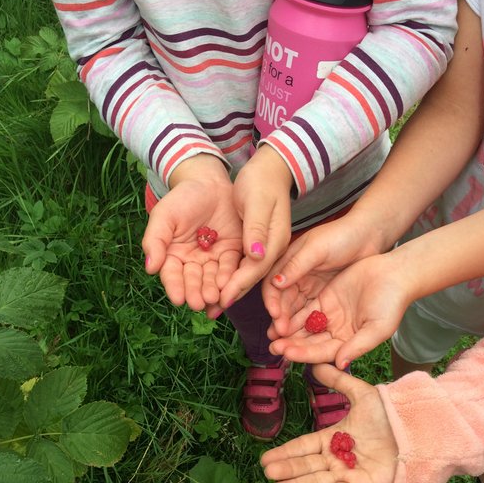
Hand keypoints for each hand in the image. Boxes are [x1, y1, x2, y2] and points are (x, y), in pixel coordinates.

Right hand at [142, 155, 241, 311]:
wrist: (209, 183)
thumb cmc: (182, 199)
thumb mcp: (164, 216)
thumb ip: (155, 241)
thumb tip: (150, 268)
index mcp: (172, 255)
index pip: (172, 274)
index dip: (175, 287)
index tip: (177, 299)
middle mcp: (192, 262)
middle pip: (193, 281)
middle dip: (196, 293)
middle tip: (199, 303)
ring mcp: (213, 259)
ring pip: (212, 279)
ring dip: (213, 290)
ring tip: (213, 298)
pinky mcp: (232, 253)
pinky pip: (231, 267)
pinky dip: (230, 278)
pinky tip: (228, 286)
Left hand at [218, 145, 292, 306]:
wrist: (268, 170)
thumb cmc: (261, 182)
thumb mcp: (257, 201)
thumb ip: (256, 228)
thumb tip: (255, 254)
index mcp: (274, 240)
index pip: (256, 268)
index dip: (239, 284)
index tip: (223, 298)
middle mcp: (271, 249)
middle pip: (251, 277)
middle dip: (231, 294)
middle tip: (211, 311)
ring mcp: (263, 249)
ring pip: (244, 275)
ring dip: (228, 291)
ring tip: (209, 307)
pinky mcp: (255, 246)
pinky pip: (240, 267)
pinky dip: (227, 278)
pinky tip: (214, 288)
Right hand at [261, 364, 397, 482]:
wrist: (414, 430)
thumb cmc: (388, 414)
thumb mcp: (361, 394)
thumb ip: (339, 381)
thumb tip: (317, 364)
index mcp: (334, 439)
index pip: (304, 448)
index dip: (286, 454)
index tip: (266, 461)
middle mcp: (338, 459)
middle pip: (307, 468)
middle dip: (287, 473)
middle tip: (268, 476)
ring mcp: (349, 475)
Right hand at [263, 206, 386, 330]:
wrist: (369, 235)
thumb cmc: (342, 236)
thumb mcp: (317, 249)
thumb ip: (296, 266)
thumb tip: (276, 283)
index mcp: (289, 260)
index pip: (272, 284)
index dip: (272, 300)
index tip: (276, 315)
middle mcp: (296, 274)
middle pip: (282, 300)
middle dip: (279, 317)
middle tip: (280, 334)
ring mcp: (309, 285)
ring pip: (295, 308)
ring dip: (290, 324)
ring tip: (287, 341)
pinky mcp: (323, 293)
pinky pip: (310, 311)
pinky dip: (306, 323)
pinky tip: (305, 336)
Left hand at [265, 251, 411, 368]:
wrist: (396, 274)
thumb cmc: (392, 303)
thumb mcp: (378, 328)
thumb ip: (358, 346)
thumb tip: (340, 364)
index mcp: (349, 344)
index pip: (323, 353)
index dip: (305, 354)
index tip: (288, 353)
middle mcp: (337, 333)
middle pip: (310, 343)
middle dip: (292, 346)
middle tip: (273, 348)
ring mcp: (330, 316)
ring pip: (304, 327)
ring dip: (288, 332)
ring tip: (271, 335)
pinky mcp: (326, 299)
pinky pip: (305, 309)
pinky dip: (292, 313)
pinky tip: (277, 316)